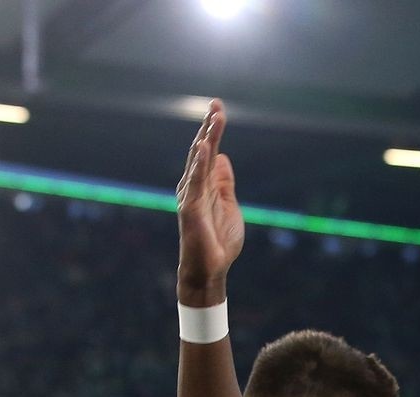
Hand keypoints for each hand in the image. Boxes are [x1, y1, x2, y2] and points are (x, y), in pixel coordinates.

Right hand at [176, 99, 243, 301]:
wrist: (210, 270)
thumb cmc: (218, 242)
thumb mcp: (229, 206)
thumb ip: (224, 183)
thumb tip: (222, 158)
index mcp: (204, 185)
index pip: (208, 152)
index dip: (213, 130)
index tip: (218, 108)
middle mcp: (194, 187)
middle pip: (201, 150)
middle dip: (209, 127)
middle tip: (216, 103)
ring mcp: (190, 196)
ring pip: (198, 161)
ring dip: (207, 138)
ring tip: (215, 116)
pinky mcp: (190, 209)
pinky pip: (195, 182)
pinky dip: (199, 164)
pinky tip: (204, 147)